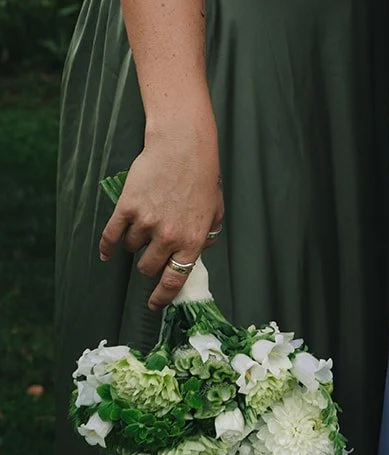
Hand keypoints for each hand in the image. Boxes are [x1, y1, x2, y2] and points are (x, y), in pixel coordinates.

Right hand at [99, 115, 224, 310]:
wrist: (182, 149)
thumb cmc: (202, 178)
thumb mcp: (215, 211)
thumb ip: (207, 235)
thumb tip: (198, 254)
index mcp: (193, 240)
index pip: (175, 279)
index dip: (162, 296)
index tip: (153, 305)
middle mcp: (169, 236)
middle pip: (149, 268)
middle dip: (149, 266)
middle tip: (151, 256)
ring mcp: (146, 223)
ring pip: (133, 250)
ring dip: (136, 245)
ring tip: (144, 227)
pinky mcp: (127, 209)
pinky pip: (111, 237)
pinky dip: (107, 247)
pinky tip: (106, 252)